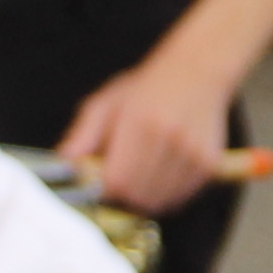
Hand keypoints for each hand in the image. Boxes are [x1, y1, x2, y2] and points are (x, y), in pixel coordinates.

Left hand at [57, 54, 239, 217]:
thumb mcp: (107, 103)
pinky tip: (158, 175)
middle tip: (117, 182)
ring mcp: (192, 152)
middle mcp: (170, 138)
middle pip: (136, 196)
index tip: (99, 183)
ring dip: (143, 199)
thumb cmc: (146, 89)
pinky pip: (179, 198)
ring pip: (157, 202)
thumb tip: (64, 162)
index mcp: (140, 122)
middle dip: (121, 197)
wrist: (198, 70)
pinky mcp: (207, 163)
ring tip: (138, 176)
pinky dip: (165, 195)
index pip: (117, 181)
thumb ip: (84, 134)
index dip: (104, 189)